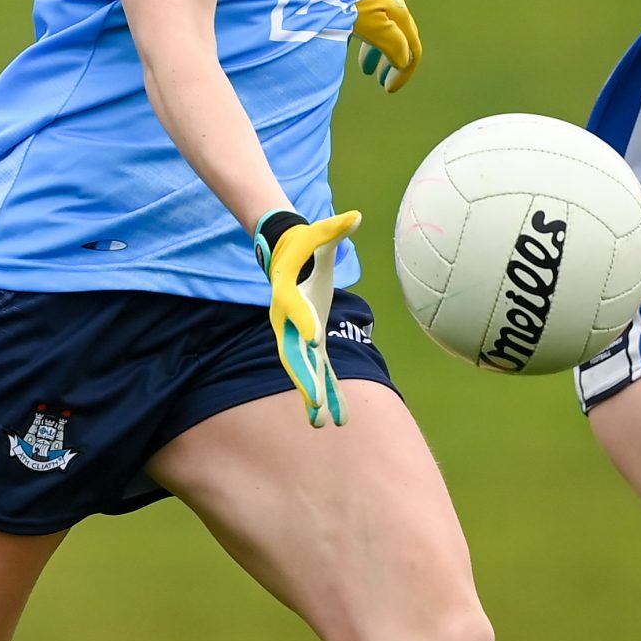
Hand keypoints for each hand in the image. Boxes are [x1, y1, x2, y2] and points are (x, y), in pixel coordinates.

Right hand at [254, 207, 361, 426]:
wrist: (285, 256)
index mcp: (289, 296)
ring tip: (323, 424)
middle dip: (304, 379)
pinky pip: (318, 369)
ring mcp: (297, 334)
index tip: (315, 341)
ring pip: (304, 369)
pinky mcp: (310, 340)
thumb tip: (355, 216)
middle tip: (314, 403)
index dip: (305, 325)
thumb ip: (335, 228)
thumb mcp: (319, 236)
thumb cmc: (304, 245)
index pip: (298, 313)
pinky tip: (338, 416)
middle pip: (294, 354)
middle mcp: (288, 321)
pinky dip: (327, 391)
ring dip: (314, 395)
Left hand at [351, 0, 420, 93]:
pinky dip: (365, 38)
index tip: (389, 89)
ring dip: (377, 52)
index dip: (405, 73)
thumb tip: (403, 61)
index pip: (412, 49)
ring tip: (364, 67)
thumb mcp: (374, 26)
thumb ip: (392, 45)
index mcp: (399, 13)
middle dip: (393, 63)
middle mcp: (391, 3)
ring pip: (382, 28)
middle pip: (400, 39)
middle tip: (380, 81)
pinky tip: (349, 43)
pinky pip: (367, 19)